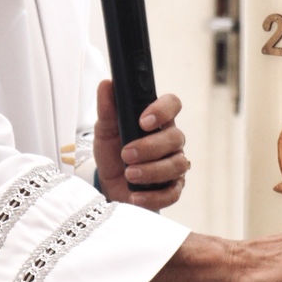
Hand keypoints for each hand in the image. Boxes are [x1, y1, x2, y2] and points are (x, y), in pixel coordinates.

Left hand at [93, 78, 188, 210]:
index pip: (172, 105)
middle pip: (176, 137)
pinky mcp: (172, 188)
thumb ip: (106, 109)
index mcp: (157, 121)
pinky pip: (172, 192)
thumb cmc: (112, 153)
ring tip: (129, 175)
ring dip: (151, 171)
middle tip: (127, 154)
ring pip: (177, 165)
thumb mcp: (104, 131)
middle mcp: (170, 141)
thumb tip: (107, 85)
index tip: (143, 121)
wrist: (108, 185)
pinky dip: (153, 196)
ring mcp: (174, 165)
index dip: (162, 110)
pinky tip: (136, 196)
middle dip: (150, 147)